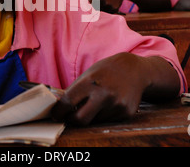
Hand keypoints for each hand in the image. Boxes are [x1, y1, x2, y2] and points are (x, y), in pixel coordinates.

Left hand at [51, 53, 178, 125]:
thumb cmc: (106, 70)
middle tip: (70, 116)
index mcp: (91, 82)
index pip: (68, 102)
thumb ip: (75, 90)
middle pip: (80, 119)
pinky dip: (104, 115)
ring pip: (94, 121)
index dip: (59, 111)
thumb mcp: (88, 74)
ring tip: (98, 101)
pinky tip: (110, 102)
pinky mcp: (126, 113)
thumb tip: (60, 107)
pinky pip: (107, 120)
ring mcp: (116, 105)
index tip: (55, 115)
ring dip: (91, 115)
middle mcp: (104, 94)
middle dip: (72, 119)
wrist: (135, 69)